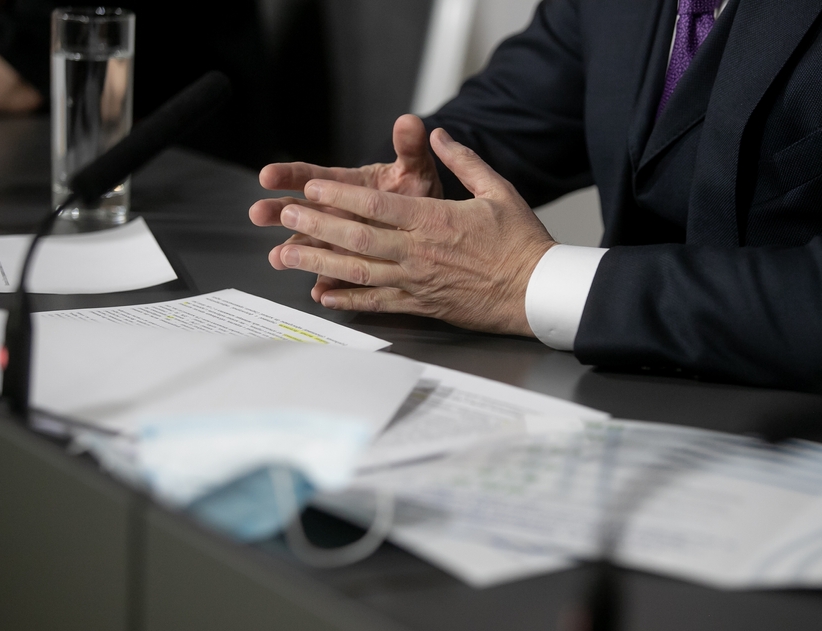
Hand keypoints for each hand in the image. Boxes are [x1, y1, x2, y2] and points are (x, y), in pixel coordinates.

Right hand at [250, 114, 441, 297]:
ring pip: (310, 244)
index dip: (289, 175)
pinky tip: (319, 292)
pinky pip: (338, 275)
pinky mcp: (352, 263)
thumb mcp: (414, 169)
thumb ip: (408, 148)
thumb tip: (409, 122)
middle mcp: (336, 211)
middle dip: (277, 211)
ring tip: (277, 258)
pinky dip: (328, 283)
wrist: (431, 225)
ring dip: (293, 252)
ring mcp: (340, 239)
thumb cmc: (417, 194)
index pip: (312, 176)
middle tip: (258, 213)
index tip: (268, 175)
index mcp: (346, 185)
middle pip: (300, 209)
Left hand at [264, 128, 556, 335]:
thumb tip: (439, 135)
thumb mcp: (498, 190)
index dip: (338, 196)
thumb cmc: (521, 243)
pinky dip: (347, 299)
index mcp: (435, 220)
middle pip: (356, 238)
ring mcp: (417, 282)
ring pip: (357, 272)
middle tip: (284, 217)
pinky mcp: (421, 305)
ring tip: (286, 255)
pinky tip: (323, 294)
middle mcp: (419, 252)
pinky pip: (376, 303)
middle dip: (316, 226)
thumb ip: (464, 160)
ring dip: (318, 263)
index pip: (375, 207)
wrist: (536, 292)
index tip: (310, 188)